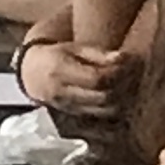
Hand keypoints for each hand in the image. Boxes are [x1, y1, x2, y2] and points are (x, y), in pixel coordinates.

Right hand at [22, 36, 137, 124]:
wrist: (32, 75)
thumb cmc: (56, 57)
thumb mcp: (74, 49)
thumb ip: (98, 54)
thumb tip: (123, 58)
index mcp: (60, 71)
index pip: (96, 78)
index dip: (116, 73)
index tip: (127, 64)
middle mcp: (62, 92)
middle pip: (103, 97)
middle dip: (122, 87)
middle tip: (132, 75)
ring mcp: (68, 107)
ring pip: (105, 110)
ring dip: (122, 100)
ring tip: (128, 86)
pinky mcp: (74, 116)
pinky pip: (101, 116)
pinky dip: (114, 107)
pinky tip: (119, 96)